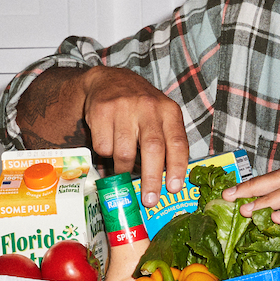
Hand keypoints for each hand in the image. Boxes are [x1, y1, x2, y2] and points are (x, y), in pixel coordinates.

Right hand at [80, 67, 190, 203]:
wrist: (109, 80)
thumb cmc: (141, 106)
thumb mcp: (161, 116)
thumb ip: (168, 142)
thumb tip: (169, 180)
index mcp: (169, 111)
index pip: (178, 142)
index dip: (177, 167)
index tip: (173, 188)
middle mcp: (149, 107)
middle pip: (153, 149)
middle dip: (151, 179)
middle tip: (149, 200)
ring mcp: (124, 108)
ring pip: (124, 152)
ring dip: (124, 169)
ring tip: (123, 171)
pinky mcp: (101, 111)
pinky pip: (103, 147)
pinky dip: (105, 155)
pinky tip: (109, 145)